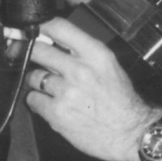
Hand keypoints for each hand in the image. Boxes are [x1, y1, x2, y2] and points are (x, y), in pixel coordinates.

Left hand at [25, 17, 155, 160]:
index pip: (58, 27)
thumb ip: (84, 52)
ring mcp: (67, 92)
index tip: (31, 30)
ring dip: (39, 82)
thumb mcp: (110, 66)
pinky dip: (39, 102)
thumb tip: (52, 40)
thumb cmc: (122, 101)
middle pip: (37, 50)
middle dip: (30, 53)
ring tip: (53, 90)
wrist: (132, 133)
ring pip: (33, 77)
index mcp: (96, 54)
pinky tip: (53, 105)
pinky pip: (32, 99)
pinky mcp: (57, 112)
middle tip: (29, 57)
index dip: (39, 27)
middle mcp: (80, 70)